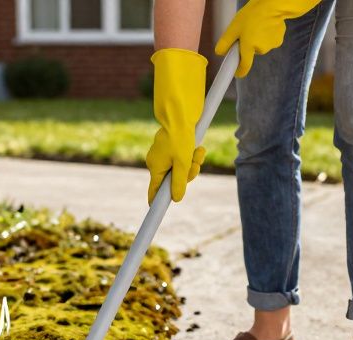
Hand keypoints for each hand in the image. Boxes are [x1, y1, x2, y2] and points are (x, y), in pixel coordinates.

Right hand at [146, 48, 207, 202]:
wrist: (181, 113)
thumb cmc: (180, 137)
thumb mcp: (182, 163)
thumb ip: (180, 182)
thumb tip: (176, 199)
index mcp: (155, 167)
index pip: (154, 191)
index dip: (156, 202)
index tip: (153, 212)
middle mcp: (158, 162)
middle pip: (174, 180)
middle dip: (188, 174)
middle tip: (194, 164)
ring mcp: (166, 155)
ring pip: (182, 169)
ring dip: (193, 163)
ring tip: (198, 152)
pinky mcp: (174, 148)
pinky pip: (184, 159)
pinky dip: (192, 155)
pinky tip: (198, 148)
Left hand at [215, 0, 322, 76]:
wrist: (273, 5)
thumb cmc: (252, 14)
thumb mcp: (234, 27)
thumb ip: (226, 42)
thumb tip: (219, 53)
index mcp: (249, 47)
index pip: (244, 66)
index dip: (240, 71)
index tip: (237, 73)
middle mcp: (261, 50)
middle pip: (251, 52)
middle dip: (248, 44)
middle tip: (246, 31)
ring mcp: (271, 46)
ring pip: (261, 46)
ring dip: (257, 39)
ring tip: (258, 25)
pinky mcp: (279, 40)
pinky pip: (269, 41)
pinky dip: (267, 35)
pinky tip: (267, 25)